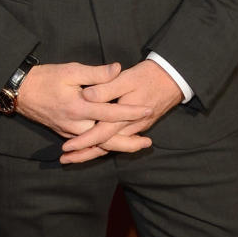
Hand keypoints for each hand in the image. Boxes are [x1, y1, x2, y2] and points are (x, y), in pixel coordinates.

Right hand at [16, 61, 138, 140]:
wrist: (22, 92)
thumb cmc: (46, 78)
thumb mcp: (71, 70)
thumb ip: (96, 73)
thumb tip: (118, 69)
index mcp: (79, 108)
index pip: (111, 112)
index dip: (131, 112)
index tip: (148, 109)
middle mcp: (76, 124)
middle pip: (107, 139)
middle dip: (129, 143)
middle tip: (148, 142)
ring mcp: (70, 132)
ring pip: (97, 144)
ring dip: (118, 146)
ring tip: (137, 145)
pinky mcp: (66, 134)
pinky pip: (88, 143)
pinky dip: (103, 145)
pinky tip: (115, 144)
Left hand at [61, 60, 182, 164]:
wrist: (173, 79)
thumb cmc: (149, 76)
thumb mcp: (127, 78)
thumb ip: (106, 87)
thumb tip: (87, 95)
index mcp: (125, 116)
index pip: (101, 134)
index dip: (83, 141)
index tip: (67, 147)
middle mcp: (131, 127)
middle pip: (105, 146)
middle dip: (85, 154)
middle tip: (64, 160)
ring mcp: (136, 129)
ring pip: (112, 146)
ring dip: (93, 152)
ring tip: (73, 157)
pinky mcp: (138, 127)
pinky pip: (119, 142)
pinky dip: (105, 146)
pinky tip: (94, 148)